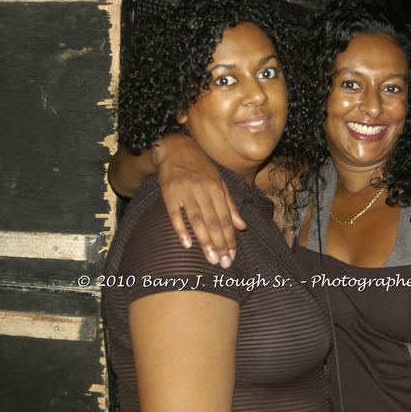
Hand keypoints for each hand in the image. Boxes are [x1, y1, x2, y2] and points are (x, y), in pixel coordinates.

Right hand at [153, 134, 245, 267]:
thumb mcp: (219, 181)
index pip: (225, 218)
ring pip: (197, 220)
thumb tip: (242, 226)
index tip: (232, 255)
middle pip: (213, 221)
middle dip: (220, 243)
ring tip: (211, 258)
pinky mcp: (168, 193)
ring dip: (205, 240)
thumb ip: (230, 204)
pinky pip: (175, 214)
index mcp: (216, 187)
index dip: (230, 238)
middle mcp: (202, 189)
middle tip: (223, 263)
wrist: (175, 148)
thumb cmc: (200, 167)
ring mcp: (185, 191)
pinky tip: (187, 244)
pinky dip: (181, 229)